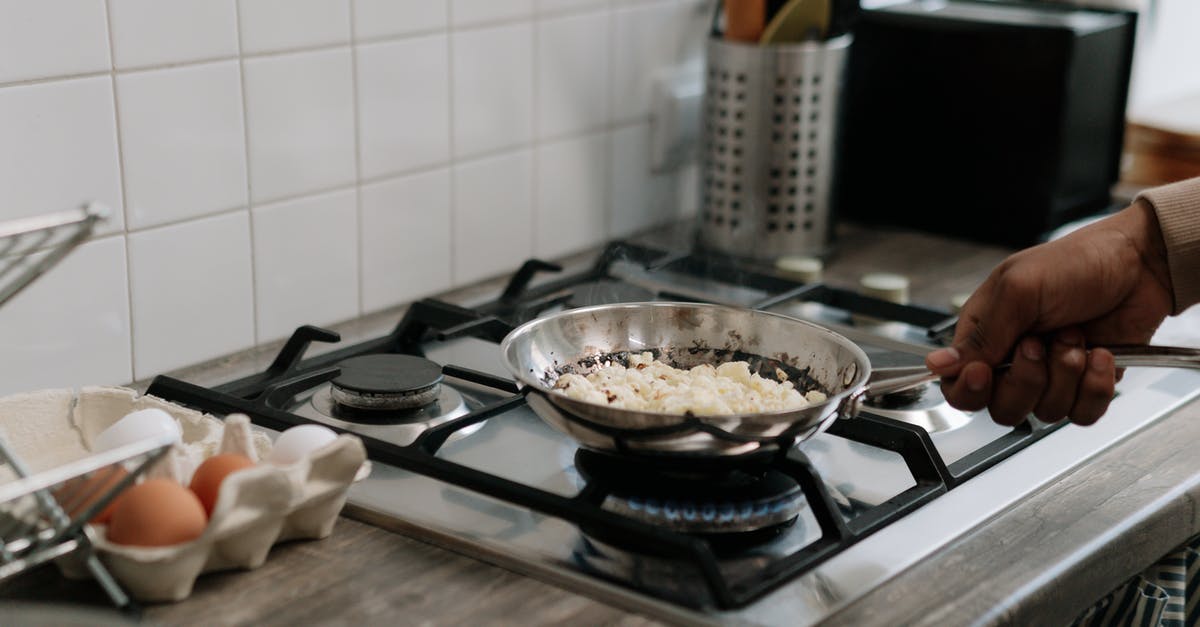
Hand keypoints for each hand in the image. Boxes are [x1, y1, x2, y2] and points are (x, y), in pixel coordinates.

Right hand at [924, 201, 1173, 425]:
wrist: (1141, 264)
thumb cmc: (1076, 263)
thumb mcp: (1019, 289)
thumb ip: (981, 334)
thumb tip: (937, 365)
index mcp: (985, 336)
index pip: (958, 387)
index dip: (969, 391)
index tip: (987, 372)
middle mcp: (1013, 361)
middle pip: (1001, 407)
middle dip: (1027, 380)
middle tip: (1040, 344)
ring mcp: (1051, 376)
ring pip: (1044, 412)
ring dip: (1066, 375)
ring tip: (1076, 337)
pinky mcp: (1085, 386)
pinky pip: (1081, 414)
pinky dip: (1094, 387)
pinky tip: (1100, 354)